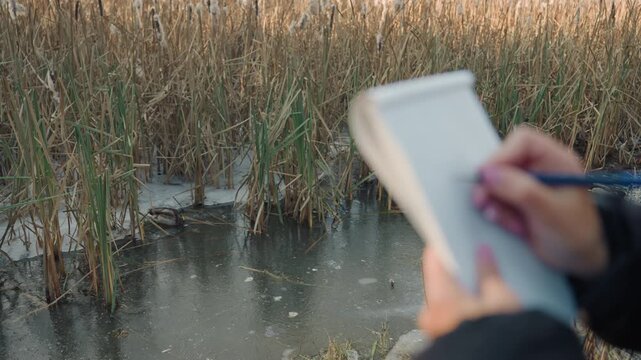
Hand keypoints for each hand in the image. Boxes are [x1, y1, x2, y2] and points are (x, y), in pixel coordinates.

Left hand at [417, 246, 519, 338]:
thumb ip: (489, 273)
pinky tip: (484, 305)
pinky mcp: (451, 341)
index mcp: (439, 301)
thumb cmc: (499, 339)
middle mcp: (432, 317)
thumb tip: (483, 253)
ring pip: (448, 300)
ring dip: (463, 291)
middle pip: (440, 281)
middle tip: (475, 257)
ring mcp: (439, 331)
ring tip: (485, 281)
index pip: (433, 262)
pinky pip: (455, 317)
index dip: (444, 245)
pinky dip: (466, 308)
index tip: (452, 235)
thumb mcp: (500, 299)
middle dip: (457, 271)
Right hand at [474, 126, 607, 277]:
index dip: (502, 154)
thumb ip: (521, 190)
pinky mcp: (514, 202)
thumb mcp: (550, 212)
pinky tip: (513, 227)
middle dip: (491, 183)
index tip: (485, 174)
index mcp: (556, 161)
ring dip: (494, 202)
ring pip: (494, 182)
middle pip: (502, 161)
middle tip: (481, 200)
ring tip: (508, 221)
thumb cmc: (575, 234)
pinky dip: (497, 214)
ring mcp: (525, 185)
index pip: (523, 142)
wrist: (577, 261)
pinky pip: (494, 200)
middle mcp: (538, 169)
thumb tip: (488, 173)